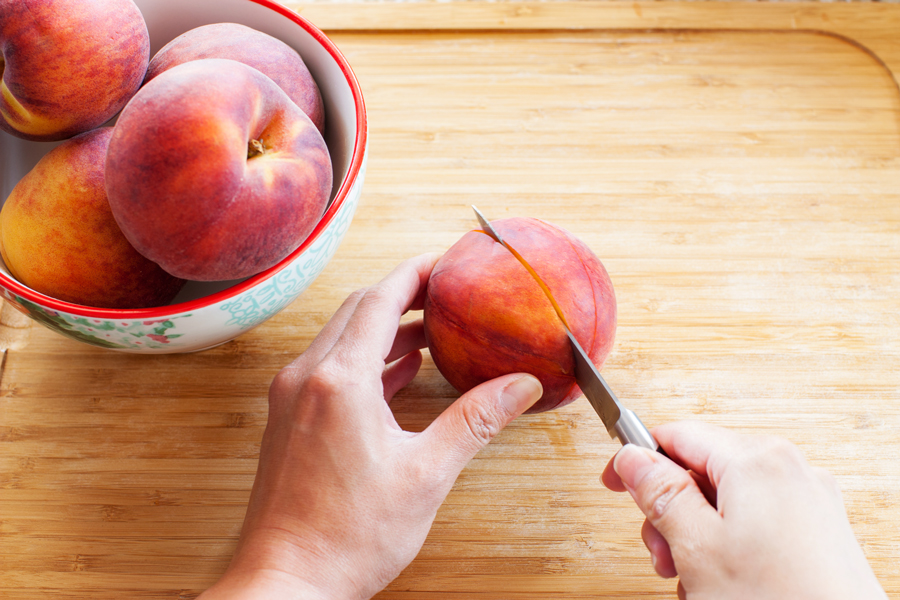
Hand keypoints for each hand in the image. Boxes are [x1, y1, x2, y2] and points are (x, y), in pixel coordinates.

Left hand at [199, 253, 542, 599]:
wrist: (287, 580)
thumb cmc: (347, 536)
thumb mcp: (426, 474)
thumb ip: (474, 421)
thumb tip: (519, 387)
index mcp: (340, 380)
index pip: (380, 300)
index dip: (415, 273)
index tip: (444, 261)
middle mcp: (308, 378)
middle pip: (358, 311)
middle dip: (402, 294)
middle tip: (444, 291)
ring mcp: (293, 398)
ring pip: (342, 339)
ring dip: (385, 328)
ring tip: (431, 330)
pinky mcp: (289, 419)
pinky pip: (331, 369)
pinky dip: (367, 361)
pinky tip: (398, 372)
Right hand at [602, 421, 886, 599]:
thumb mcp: (696, 546)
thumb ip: (660, 493)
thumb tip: (633, 458)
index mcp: (757, 460)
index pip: (678, 434)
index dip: (637, 459)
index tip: (614, 484)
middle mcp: (789, 469)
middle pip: (703, 468)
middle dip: (671, 509)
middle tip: (661, 553)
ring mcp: (809, 501)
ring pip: (728, 499)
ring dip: (697, 533)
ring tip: (693, 579)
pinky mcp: (819, 531)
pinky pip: (757, 520)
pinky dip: (730, 544)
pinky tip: (724, 582)